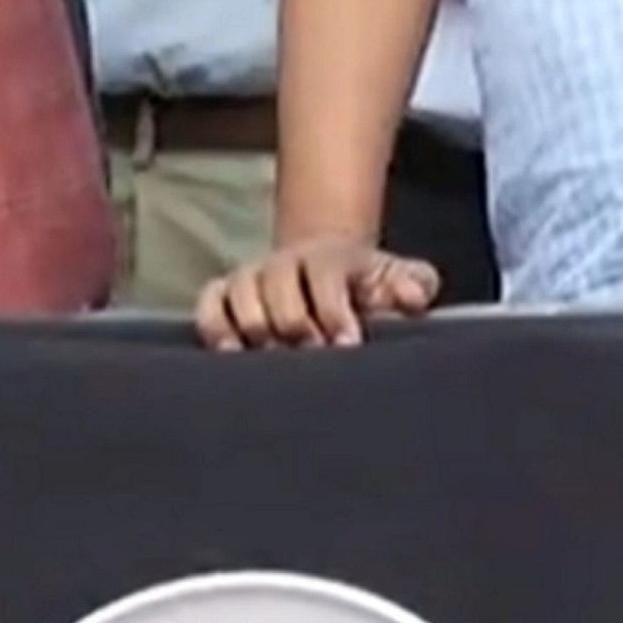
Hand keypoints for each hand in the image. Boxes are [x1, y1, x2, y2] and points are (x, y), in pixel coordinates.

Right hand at [196, 237, 438, 350]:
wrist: (330, 273)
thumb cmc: (369, 287)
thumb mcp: (400, 280)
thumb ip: (414, 285)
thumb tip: (412, 296)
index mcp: (330, 256)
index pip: (325, 276)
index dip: (335, 311)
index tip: (347, 345)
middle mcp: (285, 262)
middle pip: (277, 290)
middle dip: (296, 328)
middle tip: (314, 359)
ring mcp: (251, 276)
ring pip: (240, 298)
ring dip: (257, 334)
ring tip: (279, 366)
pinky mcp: (224, 293)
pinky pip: (208, 306)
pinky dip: (215, 330)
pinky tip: (233, 357)